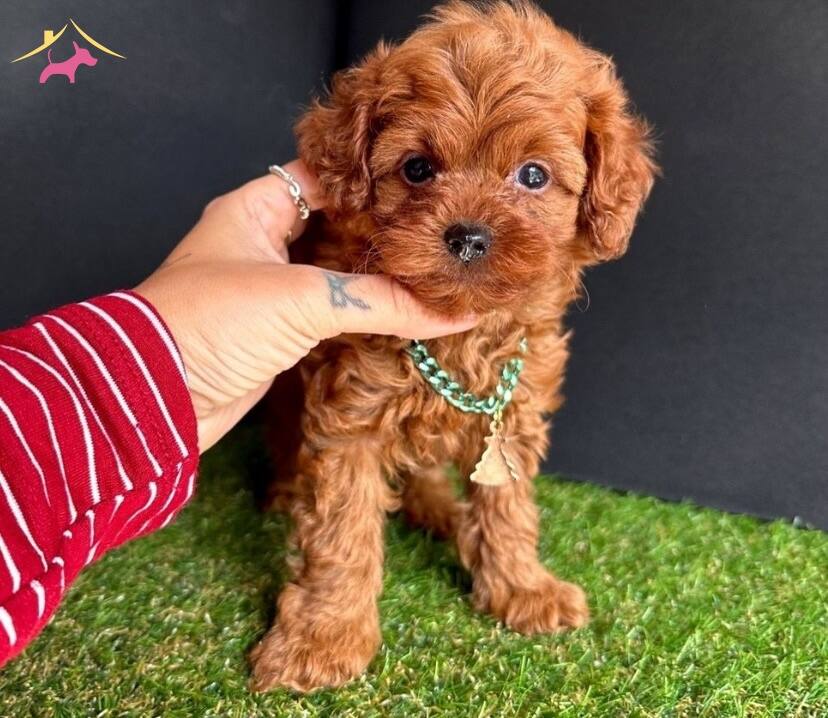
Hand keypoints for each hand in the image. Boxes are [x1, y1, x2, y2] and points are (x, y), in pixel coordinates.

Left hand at [136, 160, 475, 451]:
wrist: (156, 399)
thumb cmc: (211, 323)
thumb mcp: (300, 299)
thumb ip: (378, 300)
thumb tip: (451, 311)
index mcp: (255, 209)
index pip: (326, 176)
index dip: (374, 180)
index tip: (425, 189)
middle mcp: (262, 243)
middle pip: (337, 226)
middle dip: (384, 233)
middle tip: (440, 233)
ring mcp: (270, 290)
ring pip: (336, 273)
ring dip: (376, 277)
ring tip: (435, 270)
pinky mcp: (277, 333)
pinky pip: (330, 314)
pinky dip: (363, 314)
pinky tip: (405, 312)